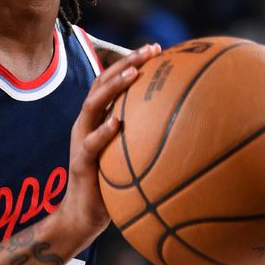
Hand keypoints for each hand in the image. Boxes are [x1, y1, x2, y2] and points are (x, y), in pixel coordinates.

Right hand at [56, 43, 161, 242]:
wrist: (84, 216)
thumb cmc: (111, 183)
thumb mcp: (128, 154)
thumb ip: (143, 136)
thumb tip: (183, 124)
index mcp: (98, 118)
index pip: (112, 80)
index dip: (131, 61)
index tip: (155, 48)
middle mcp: (87, 123)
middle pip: (101, 83)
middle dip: (125, 63)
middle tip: (149, 50)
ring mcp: (81, 140)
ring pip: (92, 105)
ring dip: (112, 87)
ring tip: (133, 74)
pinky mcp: (81, 162)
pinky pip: (91, 143)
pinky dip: (103, 131)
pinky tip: (117, 122)